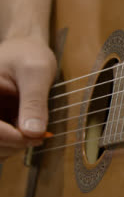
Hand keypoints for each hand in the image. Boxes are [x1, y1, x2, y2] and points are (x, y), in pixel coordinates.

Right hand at [0, 36, 55, 161]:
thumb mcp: (36, 73)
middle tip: (40, 138)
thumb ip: (34, 102)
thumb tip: (34, 132)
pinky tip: (30, 135)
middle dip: (13, 144)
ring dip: (12, 147)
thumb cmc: (29, 54)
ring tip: (36, 136)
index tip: (36, 137)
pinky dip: (13, 144)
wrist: (26, 48)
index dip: (11, 138)